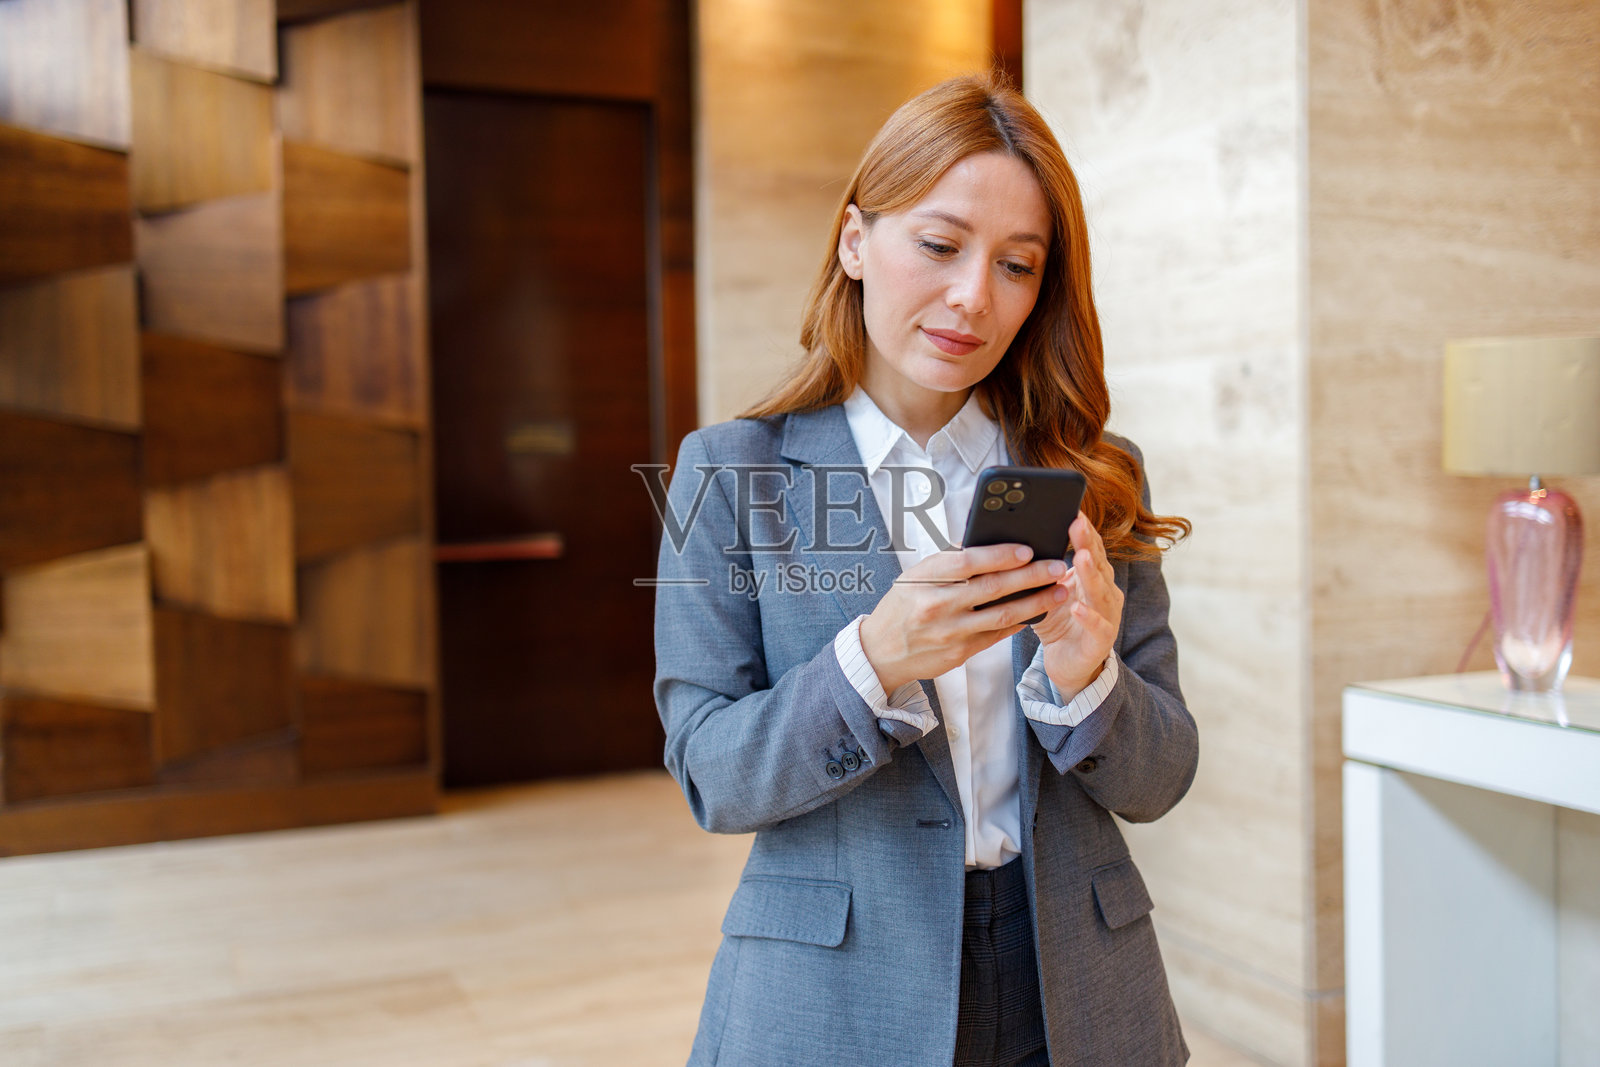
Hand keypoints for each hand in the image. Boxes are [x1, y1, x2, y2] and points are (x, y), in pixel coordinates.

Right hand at [859, 543, 1068, 693]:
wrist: (880, 651)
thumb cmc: (901, 607)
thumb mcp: (915, 577)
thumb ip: (949, 562)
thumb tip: (989, 543)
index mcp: (925, 579)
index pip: (968, 562)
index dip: (1000, 555)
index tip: (1027, 549)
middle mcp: (937, 605)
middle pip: (992, 587)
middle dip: (1031, 576)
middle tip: (1057, 566)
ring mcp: (950, 631)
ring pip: (1002, 615)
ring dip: (1036, 602)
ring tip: (1060, 591)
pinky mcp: (959, 653)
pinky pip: (997, 635)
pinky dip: (1020, 622)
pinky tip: (1038, 611)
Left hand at [1031, 512, 1123, 696]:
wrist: (1068, 664)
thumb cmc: (1058, 623)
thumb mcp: (1045, 593)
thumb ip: (1038, 572)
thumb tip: (1013, 544)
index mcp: (1092, 577)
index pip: (1090, 548)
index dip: (1083, 530)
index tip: (1072, 510)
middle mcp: (1105, 592)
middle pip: (1097, 563)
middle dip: (1087, 543)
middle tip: (1077, 523)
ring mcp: (1107, 615)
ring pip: (1101, 591)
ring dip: (1090, 574)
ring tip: (1079, 558)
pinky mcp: (1102, 640)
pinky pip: (1098, 626)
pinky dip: (1089, 616)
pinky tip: (1077, 607)